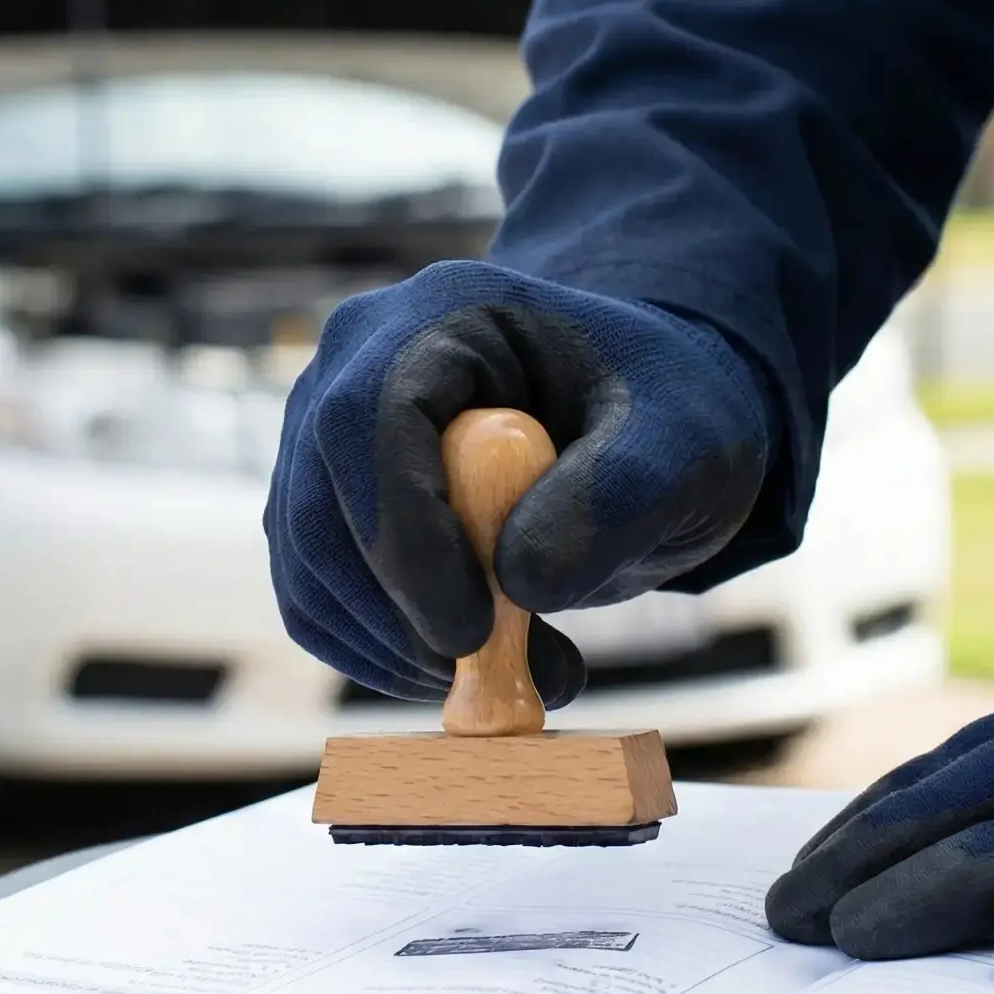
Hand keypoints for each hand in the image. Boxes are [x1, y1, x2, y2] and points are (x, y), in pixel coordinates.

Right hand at [266, 260, 774, 705]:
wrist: (640, 427)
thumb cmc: (662, 417)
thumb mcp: (684, 444)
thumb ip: (616, 499)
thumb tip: (521, 581)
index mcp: (442, 316)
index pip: (369, 421)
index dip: (405, 537)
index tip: (472, 633)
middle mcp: (357, 364)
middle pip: (316, 505)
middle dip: (398, 615)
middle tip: (503, 677)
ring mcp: (326, 438)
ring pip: (309, 569)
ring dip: (396, 650)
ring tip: (522, 670)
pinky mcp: (326, 509)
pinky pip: (319, 602)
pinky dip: (384, 656)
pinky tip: (478, 664)